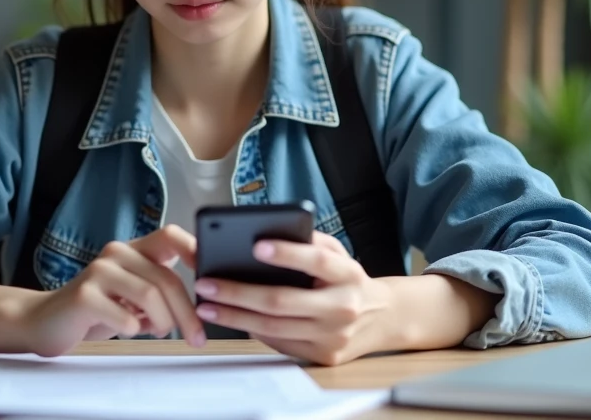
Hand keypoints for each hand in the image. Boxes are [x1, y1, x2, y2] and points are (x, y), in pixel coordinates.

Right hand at [21, 224, 205, 356]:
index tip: (214, 274)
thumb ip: (161, 289)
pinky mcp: (84, 294)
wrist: (47, 322)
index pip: (170, 236)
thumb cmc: (99, 310)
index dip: (195, 249)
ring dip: (162, 322)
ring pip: (150, 296)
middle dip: (187, 313)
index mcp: (134, 250)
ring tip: (156, 332)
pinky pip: (125, 317)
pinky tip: (127, 329)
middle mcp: (117, 253)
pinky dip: (133, 330)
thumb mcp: (135, 296)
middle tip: (197, 338)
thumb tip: (204, 299)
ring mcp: (99, 271)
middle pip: (166, 278)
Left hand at [192, 231, 389, 365]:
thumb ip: (310, 242)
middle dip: (238, 293)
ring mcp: (333, 337)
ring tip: (206, 306)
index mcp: (348, 275)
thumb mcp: (339, 253)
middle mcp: (343, 308)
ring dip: (235, 317)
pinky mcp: (323, 357)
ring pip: (274, 328)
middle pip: (283, 302)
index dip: (287, 253)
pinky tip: (231, 319)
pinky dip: (253, 330)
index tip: (255, 245)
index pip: (317, 261)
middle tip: (207, 284)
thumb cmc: (348, 279)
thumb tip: (269, 232)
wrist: (383, 318)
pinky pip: (280, 343)